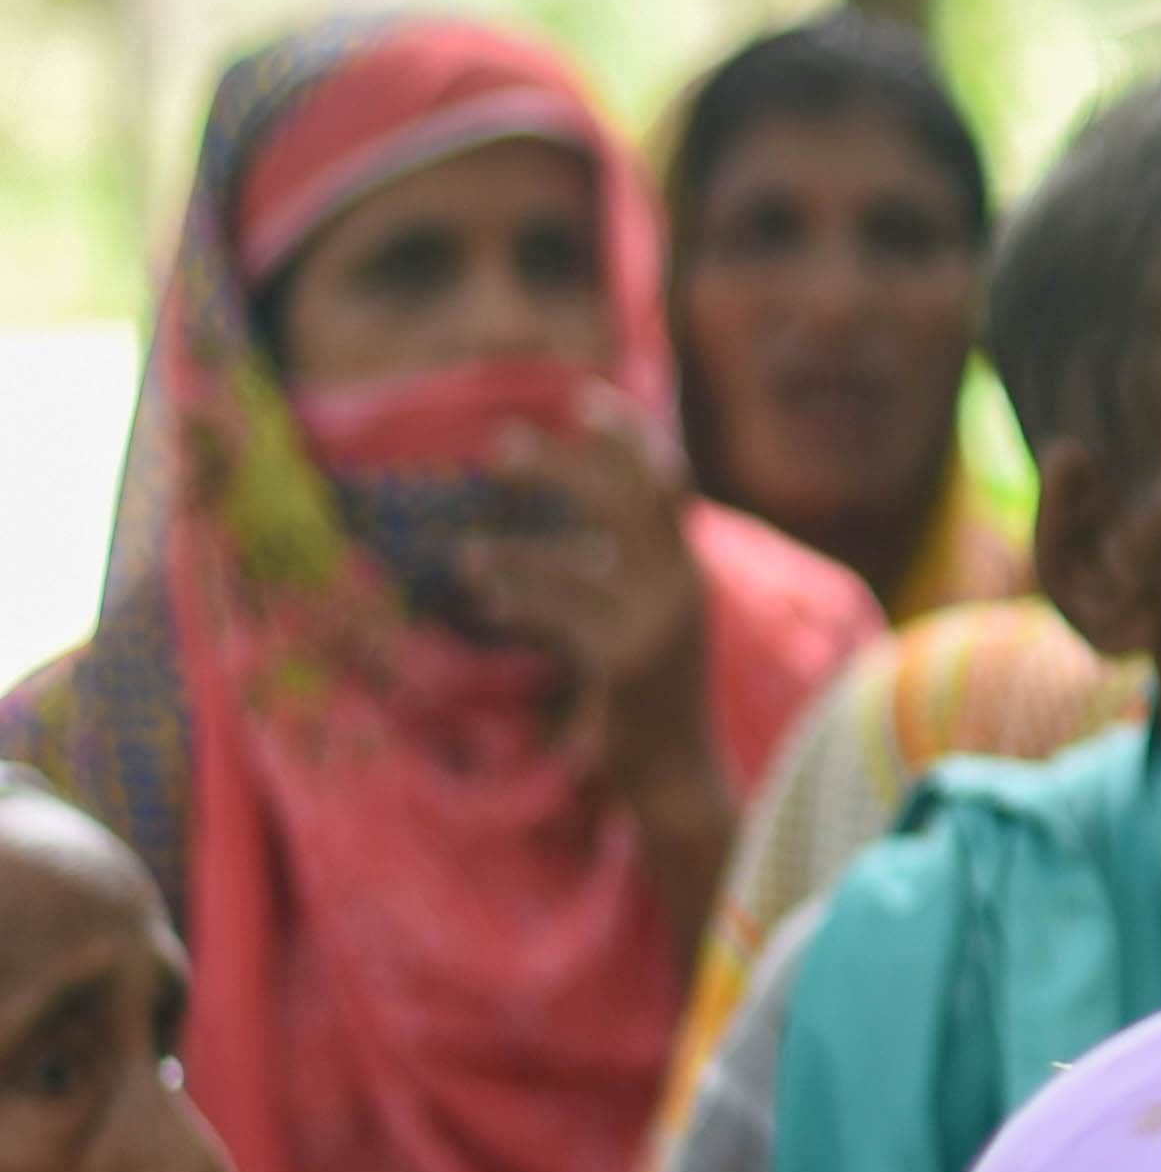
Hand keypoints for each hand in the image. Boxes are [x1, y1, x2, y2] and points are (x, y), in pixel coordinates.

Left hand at [465, 403, 716, 768]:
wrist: (676, 772)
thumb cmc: (649, 697)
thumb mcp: (646, 622)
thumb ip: (624, 576)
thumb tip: (579, 536)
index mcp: (686, 571)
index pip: (666, 483)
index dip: (628, 437)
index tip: (584, 398)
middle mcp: (681, 587)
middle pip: (623, 502)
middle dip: (562, 467)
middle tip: (501, 444)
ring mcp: (656, 623)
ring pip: (575, 565)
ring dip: (513, 556)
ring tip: (464, 556)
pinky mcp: (625, 661)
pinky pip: (559, 615)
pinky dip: (518, 602)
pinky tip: (485, 602)